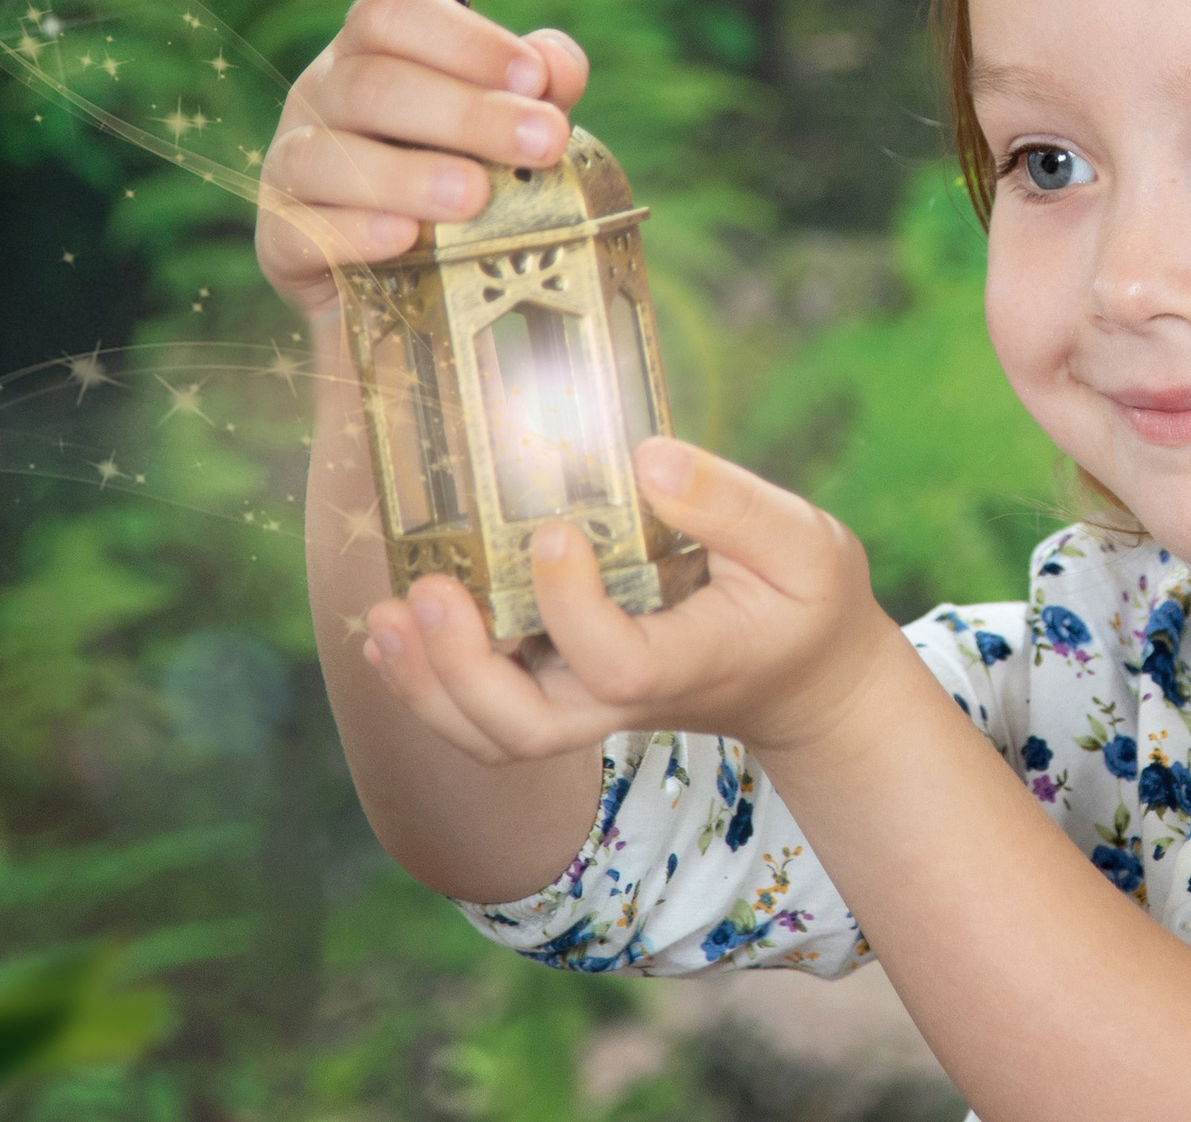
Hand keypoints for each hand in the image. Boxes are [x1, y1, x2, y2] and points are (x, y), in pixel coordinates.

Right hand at [255, 0, 591, 314]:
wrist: (404, 281)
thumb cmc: (459, 174)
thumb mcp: (503, 124)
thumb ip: (536, 88)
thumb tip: (556, 65)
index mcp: (370, 52)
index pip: (393, 13)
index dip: (465, 39)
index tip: (535, 78)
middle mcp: (321, 96)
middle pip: (372, 84)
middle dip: (466, 112)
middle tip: (544, 143)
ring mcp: (291, 166)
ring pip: (327, 155)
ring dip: (406, 175)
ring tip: (475, 196)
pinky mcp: (280, 240)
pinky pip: (301, 229)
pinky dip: (355, 232)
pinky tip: (406, 239)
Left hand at [361, 437, 904, 763]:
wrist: (805, 682)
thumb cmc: (804, 604)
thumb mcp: (803, 544)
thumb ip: (732, 505)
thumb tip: (645, 456)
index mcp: (690, 663)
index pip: (617, 662)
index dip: (571, 607)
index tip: (552, 529)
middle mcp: (626, 699)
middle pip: (527, 729)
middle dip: (463, 670)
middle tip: (425, 594)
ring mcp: (589, 704)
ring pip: (493, 735)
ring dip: (428, 683)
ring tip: (386, 613)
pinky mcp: (564, 688)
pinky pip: (482, 713)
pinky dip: (427, 681)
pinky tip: (390, 626)